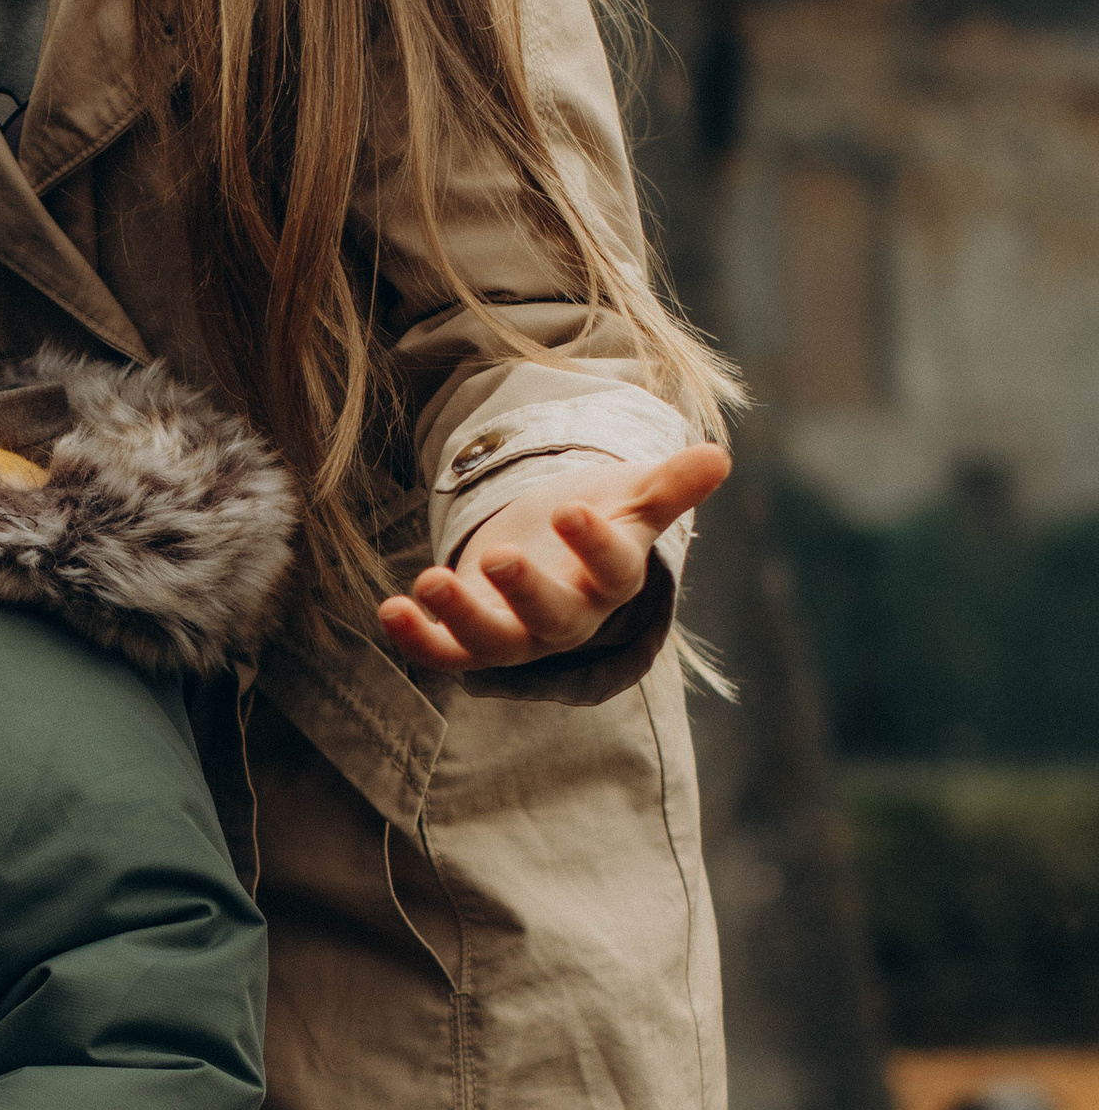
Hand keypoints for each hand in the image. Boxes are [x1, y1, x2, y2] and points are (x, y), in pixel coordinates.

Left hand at [378, 443, 729, 674]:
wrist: (555, 545)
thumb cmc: (602, 517)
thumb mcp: (635, 494)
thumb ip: (672, 483)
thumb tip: (719, 456)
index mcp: (612, 580)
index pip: (614, 571)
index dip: (595, 545)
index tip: (572, 510)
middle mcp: (568, 617)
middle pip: (554, 619)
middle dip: (527, 592)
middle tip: (500, 555)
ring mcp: (518, 634)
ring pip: (493, 643)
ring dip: (459, 618)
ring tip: (427, 578)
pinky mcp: (472, 639)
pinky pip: (445, 653)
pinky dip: (417, 639)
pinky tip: (390, 608)